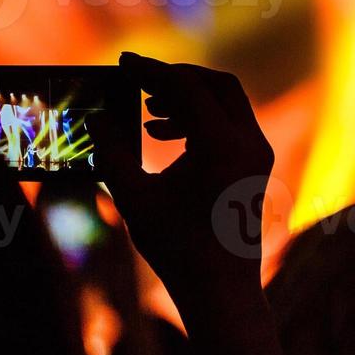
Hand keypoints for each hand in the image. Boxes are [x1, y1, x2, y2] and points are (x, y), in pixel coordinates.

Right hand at [87, 52, 274, 313]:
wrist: (220, 291)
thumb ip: (112, 152)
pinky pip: (231, 125)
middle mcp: (250, 142)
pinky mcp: (257, 166)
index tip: (124, 62)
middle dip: (175, 78)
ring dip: (187, 100)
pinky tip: (163, 136)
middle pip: (215, 84)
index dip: (151, 71)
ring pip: (226, 103)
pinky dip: (200, 121)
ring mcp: (259, 154)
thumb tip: (96, 118)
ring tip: (147, 115)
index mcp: (222, 145)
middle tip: (139, 81)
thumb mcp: (134, 197)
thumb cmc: (176, 248)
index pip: (187, 87)